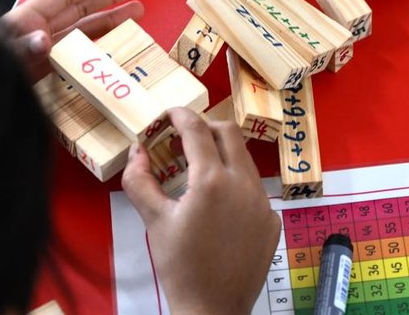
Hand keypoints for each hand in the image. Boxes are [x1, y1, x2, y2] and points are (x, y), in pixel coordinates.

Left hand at [0, 0, 143, 80]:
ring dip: (111, 22)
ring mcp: (45, 55)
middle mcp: (38, 34)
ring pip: (84, 32)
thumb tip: (43, 39)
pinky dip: (100, 50)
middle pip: (79, 9)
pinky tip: (118, 49)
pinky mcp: (49, 76)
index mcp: (24, 21)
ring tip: (137, 14)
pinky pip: (80, 57)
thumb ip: (20, 48)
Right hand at [122, 108, 280, 314]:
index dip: (181, 115)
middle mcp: (243, 184)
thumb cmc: (180, 266)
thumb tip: (136, 150)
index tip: (169, 114)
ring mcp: (262, 202)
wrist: (213, 310)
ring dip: (221, 154)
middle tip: (183, 138)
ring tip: (199, 170)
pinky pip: (254, 188)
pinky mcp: (272, 219)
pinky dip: (235, 183)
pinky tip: (219, 205)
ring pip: (244, 160)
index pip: (197, 130)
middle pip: (228, 133)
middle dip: (205, 127)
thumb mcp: (154, 221)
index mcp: (211, 181)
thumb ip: (139, 180)